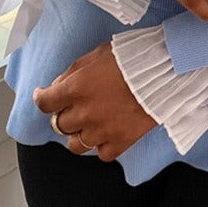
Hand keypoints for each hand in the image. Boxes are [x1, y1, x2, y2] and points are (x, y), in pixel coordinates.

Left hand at [32, 42, 156, 161]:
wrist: (166, 70)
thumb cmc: (133, 56)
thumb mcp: (98, 53)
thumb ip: (74, 70)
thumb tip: (58, 85)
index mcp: (77, 88)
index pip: (45, 102)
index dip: (41, 98)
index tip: (42, 96)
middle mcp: (85, 112)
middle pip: (59, 124)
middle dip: (63, 114)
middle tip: (72, 106)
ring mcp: (102, 130)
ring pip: (75, 144)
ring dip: (78, 133)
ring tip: (88, 123)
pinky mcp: (120, 142)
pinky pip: (100, 153)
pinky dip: (100, 145)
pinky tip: (106, 133)